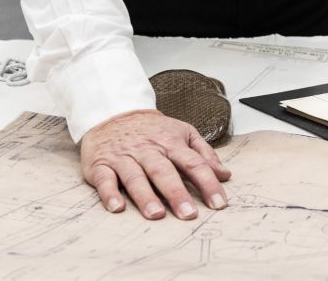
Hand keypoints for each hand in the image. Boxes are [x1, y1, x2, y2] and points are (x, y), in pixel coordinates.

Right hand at [80, 109, 231, 218]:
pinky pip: (106, 179)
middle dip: (177, 193)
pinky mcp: (102, 164)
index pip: (193, 163)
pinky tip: (117, 207)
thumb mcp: (182, 132)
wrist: (115, 113)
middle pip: (164, 172)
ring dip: (146, 196)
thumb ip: (204, 153)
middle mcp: (149, 150)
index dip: (208, 183)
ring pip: (136, 177)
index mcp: (171, 142)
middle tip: (189, 214)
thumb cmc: (153, 130)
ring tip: (157, 214)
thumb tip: (224, 175)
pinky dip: (110, 193)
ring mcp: (125, 157)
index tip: (219, 203)